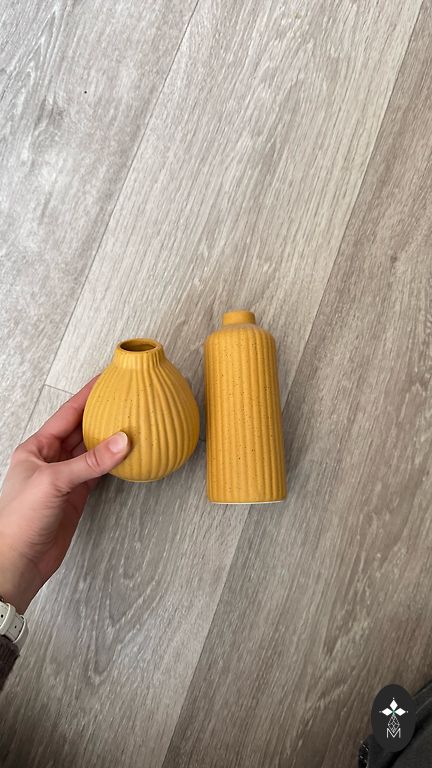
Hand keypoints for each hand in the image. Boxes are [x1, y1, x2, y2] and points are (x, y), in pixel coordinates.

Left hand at [0, 379, 129, 612]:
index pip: (67, 415)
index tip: (107, 380)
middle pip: (81, 431)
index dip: (87, 396)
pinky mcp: (76, 497)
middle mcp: (50, 460)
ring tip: (132, 423)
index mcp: (36, 448)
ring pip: (92, 452)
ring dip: (110, 440)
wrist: (17, 563)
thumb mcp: (54, 483)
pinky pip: (98, 474)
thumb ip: (91, 462)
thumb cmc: (19, 520)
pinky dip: (113, 464)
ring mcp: (64, 479)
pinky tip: (127, 455)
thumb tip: (122, 441)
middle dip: (102, 415)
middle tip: (125, 399)